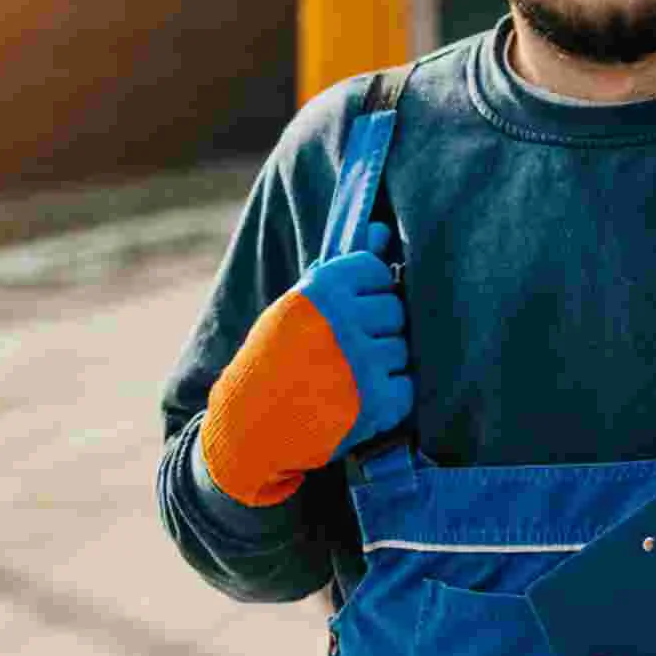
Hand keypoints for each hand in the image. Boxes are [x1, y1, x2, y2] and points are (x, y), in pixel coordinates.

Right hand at [199, 222, 413, 505]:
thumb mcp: (297, 307)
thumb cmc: (274, 359)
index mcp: (321, 290)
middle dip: (376, 330)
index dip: (365, 293)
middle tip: (345, 351)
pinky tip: (357, 400)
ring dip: (382, 364)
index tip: (346, 312)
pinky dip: (389, 396)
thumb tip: (381, 229)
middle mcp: (343, 322)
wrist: (249, 427)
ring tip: (347, 377)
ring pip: (402, 348)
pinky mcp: (376, 404)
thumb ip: (342, 269)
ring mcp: (362, 364)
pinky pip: (406, 386)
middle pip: (395, 310)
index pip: (376, 270)